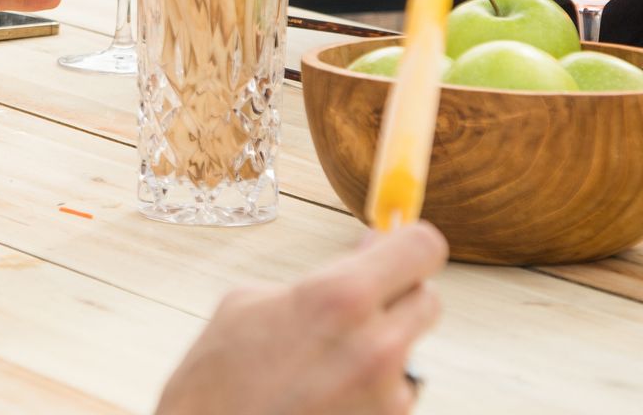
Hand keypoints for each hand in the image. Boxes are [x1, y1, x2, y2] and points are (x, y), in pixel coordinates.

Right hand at [156, 224, 446, 414]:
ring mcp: (386, 398)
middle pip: (429, 300)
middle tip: (361, 303)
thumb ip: (319, 277)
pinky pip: (393, 396)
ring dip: (380, 350)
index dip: (410, 243)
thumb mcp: (249, 304)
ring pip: (409, 353)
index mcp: (340, 297)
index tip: (396, 247)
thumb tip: (368, 252)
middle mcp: (376, 347)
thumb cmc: (213, 381)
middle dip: (399, 296)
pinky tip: (323, 396)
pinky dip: (367, 392)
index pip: (422, 247)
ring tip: (321, 366)